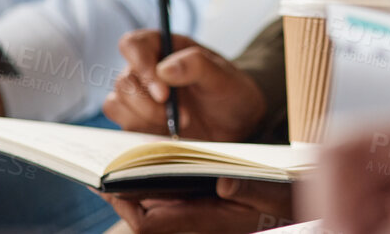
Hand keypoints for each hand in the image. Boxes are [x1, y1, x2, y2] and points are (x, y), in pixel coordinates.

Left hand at [101, 179, 291, 233]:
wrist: (290, 208)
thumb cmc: (283, 201)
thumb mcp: (274, 192)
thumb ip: (251, 188)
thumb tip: (225, 180)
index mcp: (206, 220)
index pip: (150, 223)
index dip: (125, 207)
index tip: (108, 185)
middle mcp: (195, 220)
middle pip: (144, 215)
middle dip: (120, 197)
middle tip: (99, 174)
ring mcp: (196, 214)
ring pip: (153, 207)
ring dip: (133, 191)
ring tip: (115, 166)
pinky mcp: (200, 206)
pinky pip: (166, 199)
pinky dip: (152, 185)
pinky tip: (146, 166)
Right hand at [105, 30, 266, 141]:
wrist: (237, 121)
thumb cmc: (230, 91)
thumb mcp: (223, 76)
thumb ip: (196, 65)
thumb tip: (163, 69)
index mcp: (165, 46)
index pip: (132, 45)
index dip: (140, 66)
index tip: (163, 92)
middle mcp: (147, 68)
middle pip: (123, 81)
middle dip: (149, 104)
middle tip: (182, 115)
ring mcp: (141, 95)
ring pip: (117, 104)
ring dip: (146, 118)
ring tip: (180, 124)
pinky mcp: (140, 120)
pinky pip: (123, 124)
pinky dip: (143, 132)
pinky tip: (168, 134)